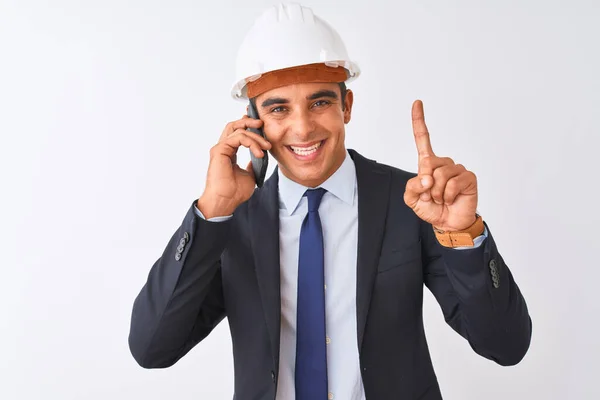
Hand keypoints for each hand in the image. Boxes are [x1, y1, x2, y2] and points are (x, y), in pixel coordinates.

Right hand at [197, 115, 270, 218]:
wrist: (225, 201)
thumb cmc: (235, 192)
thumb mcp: (250, 175)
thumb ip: (252, 165)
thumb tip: (259, 157)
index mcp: (229, 152)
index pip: (238, 133)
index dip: (248, 126)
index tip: (261, 127)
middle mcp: (223, 148)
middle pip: (234, 125)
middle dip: (249, 121)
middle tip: (262, 124)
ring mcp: (220, 148)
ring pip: (238, 130)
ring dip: (255, 137)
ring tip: (266, 147)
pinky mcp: (219, 150)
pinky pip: (237, 137)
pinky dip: (250, 142)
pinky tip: (259, 153)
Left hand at [403, 100, 477, 230]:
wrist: (448, 224)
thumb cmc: (431, 208)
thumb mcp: (412, 199)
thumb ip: (411, 187)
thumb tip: (426, 178)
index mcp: (428, 164)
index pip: (423, 139)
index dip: (419, 121)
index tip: (417, 102)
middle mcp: (443, 163)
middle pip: (428, 164)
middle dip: (425, 184)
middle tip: (431, 195)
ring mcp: (457, 169)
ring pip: (440, 175)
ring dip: (436, 193)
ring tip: (441, 198)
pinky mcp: (468, 177)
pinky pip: (453, 183)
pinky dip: (447, 195)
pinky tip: (451, 199)